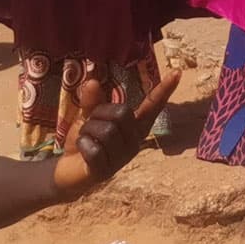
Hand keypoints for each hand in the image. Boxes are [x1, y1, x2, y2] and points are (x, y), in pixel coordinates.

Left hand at [51, 69, 179, 195]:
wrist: (68, 171)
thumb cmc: (85, 141)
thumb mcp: (89, 116)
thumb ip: (92, 100)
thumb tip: (92, 81)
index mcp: (134, 127)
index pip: (152, 107)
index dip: (164, 90)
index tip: (177, 72)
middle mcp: (133, 142)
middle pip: (122, 113)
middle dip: (99, 114)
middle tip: (90, 125)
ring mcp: (122, 158)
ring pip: (106, 131)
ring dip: (87, 131)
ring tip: (86, 140)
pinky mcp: (106, 170)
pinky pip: (94, 149)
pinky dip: (82, 145)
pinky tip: (82, 152)